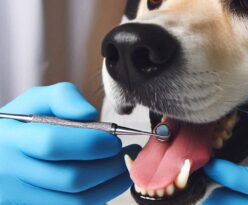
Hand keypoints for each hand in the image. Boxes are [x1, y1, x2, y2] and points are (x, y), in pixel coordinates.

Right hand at [0, 83, 140, 204]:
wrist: (5, 152)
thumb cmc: (27, 123)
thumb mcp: (38, 100)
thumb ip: (64, 98)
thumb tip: (89, 114)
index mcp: (10, 139)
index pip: (53, 144)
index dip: (90, 143)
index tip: (114, 140)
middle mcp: (11, 172)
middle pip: (70, 179)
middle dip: (108, 166)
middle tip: (126, 154)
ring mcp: (20, 197)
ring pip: (76, 201)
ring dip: (110, 185)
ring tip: (124, 167)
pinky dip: (100, 196)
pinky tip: (110, 181)